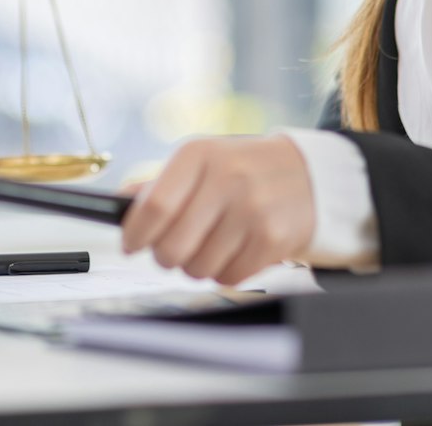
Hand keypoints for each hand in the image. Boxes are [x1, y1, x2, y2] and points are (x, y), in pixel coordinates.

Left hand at [118, 135, 315, 285]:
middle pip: (171, 246)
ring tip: (212, 244)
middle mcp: (226, 179)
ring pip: (197, 268)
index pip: (154, 206)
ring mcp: (251, 210)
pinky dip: (225, 272)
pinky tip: (236, 250)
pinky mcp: (272, 239)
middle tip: (174, 250)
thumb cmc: (245, 170)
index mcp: (200, 154)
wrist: (310, 177)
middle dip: (165, 257)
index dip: (136, 233)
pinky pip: (228, 278)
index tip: (131, 244)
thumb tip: (120, 202)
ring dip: (197, 265)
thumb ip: (161, 183)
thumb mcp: (204, 162)